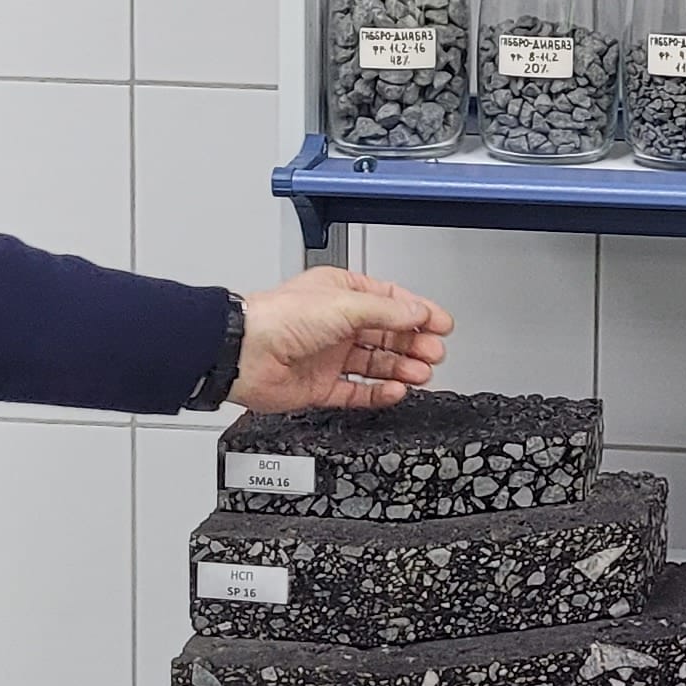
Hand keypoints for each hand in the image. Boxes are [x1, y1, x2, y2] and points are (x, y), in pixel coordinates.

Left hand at [234, 269, 452, 410]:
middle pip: (387, 334)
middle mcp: (336, 324)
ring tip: (421, 373)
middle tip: (434, 352)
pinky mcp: (322, 386)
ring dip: (402, 367)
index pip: (390, 302)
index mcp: (340, 293)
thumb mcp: (344, 304)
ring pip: (376, 363)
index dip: (418, 313)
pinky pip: (358, 391)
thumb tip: (419, 313)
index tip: (441, 325)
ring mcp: (329, 356)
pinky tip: (397, 390)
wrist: (244, 354)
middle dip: (414, 343)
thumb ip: (386, 312)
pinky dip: (379, 392)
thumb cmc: (278, 318)